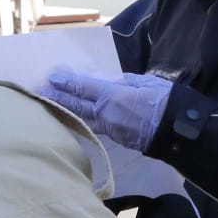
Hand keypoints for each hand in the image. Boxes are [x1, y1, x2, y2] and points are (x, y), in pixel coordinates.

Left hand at [41, 70, 172, 151]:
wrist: (179, 132)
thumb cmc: (166, 102)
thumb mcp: (146, 83)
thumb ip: (125, 82)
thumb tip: (112, 82)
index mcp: (112, 96)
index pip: (83, 88)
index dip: (65, 82)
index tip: (51, 78)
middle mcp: (106, 114)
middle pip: (76, 105)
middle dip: (56, 98)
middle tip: (38, 92)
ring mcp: (110, 129)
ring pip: (82, 119)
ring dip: (66, 112)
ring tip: (51, 106)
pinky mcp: (116, 139)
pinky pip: (94, 128)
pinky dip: (82, 121)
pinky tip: (75, 118)